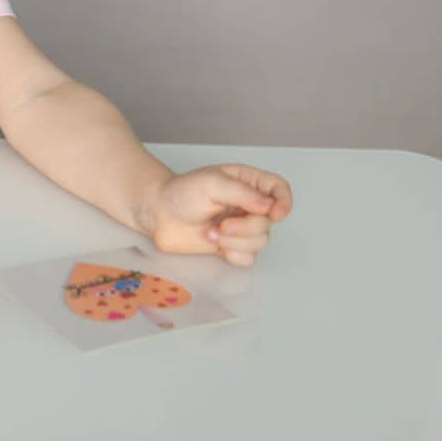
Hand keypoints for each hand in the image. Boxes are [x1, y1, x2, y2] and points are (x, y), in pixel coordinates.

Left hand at [143, 164, 293, 266]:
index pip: (279, 189)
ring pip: (261, 241)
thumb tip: (269, 206)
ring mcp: (240, 226)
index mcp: (248, 183)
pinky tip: (215, 245)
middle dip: (247, 227)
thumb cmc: (181, 192)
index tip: (274, 213)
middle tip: (222, 225)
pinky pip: (248, 257)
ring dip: (236, 242)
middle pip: (270, 221)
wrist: (157, 213)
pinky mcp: (230, 246)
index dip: (283, 202)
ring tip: (212, 233)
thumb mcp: (212, 183)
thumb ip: (243, 193)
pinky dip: (233, 254)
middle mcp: (248, 205)